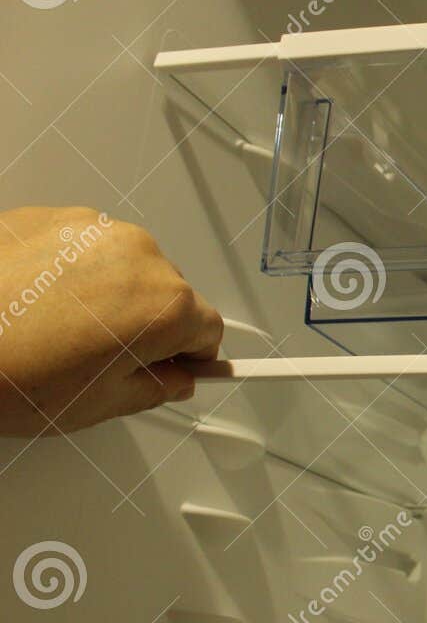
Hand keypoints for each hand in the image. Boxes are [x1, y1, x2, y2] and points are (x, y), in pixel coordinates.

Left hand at [0, 206, 223, 435]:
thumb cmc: (6, 369)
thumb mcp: (98, 405)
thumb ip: (156, 389)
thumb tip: (171, 378)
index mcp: (164, 305)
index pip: (211, 331)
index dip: (191, 357)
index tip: (179, 367)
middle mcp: (139, 256)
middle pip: (172, 294)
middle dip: (148, 325)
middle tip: (102, 359)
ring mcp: (95, 230)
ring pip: (129, 268)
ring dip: (111, 295)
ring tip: (61, 331)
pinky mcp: (53, 217)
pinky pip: (86, 248)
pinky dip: (73, 273)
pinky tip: (39, 303)